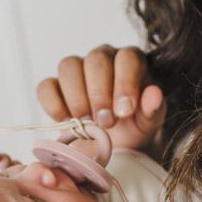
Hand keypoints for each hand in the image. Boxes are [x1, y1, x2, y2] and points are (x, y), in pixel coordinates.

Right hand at [36, 45, 166, 157]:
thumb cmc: (134, 124)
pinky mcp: (55, 86)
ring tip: (87, 123)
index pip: (127, 58)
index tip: (124, 111)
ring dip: (76, 97)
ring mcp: (77, 69)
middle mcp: (103, 58)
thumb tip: (155, 94)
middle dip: (99, 93)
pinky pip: (46, 86)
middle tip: (106, 122)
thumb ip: (153, 108)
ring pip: (68, 66)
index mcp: (130, 61)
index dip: (125, 83)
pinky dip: (53, 104)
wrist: (113, 143)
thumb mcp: (149, 121)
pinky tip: (66, 121)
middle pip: (96, 60)